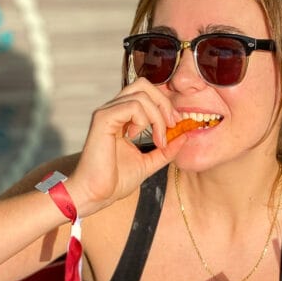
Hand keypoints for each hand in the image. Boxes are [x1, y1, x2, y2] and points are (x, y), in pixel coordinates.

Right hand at [71, 78, 183, 214]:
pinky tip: (139, 138)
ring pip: (141, 94)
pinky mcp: (103, 119)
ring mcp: (106, 112)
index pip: (146, 93)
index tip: (175, 125)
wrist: (96, 194)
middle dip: (164, 103)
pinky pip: (132, 106)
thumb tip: (185, 136)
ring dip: (157, 117)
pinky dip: (144, 120)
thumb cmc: (115, 180)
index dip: (164, 104)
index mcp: (122, 117)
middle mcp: (113, 110)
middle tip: (173, 124)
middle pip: (144, 85)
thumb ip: (166, 150)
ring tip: (158, 140)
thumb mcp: (149, 163)